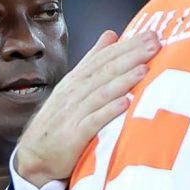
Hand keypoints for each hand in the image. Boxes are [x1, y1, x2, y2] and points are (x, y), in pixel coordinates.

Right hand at [13, 29, 156, 186]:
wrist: (34, 155)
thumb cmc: (59, 121)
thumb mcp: (73, 86)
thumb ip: (92, 62)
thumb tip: (111, 35)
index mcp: (75, 81)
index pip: (102, 58)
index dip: (126, 46)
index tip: (150, 34)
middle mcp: (73, 94)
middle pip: (104, 72)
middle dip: (130, 57)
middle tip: (155, 44)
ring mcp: (72, 114)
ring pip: (100, 94)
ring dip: (122, 81)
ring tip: (144, 69)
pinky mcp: (73, 135)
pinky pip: (93, 121)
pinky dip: (108, 112)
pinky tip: (125, 104)